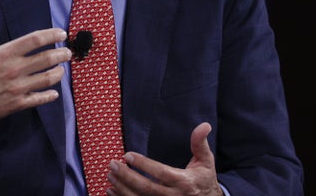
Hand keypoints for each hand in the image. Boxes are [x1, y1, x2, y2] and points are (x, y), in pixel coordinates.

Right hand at [0, 3, 71, 143]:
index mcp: (4, 54)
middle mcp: (13, 70)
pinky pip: (39, 99)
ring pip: (47, 79)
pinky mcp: (16, 105)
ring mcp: (17, 88)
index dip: (52, 35)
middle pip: (47, 58)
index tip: (61, 33)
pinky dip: (49, 95)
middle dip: (61, 54)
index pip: (35, 40)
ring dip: (59, 73)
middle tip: (67, 52)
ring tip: (62, 69)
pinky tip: (54, 92)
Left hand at [106, 122, 221, 195]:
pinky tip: (111, 190)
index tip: (128, 155)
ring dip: (122, 188)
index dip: (143, 165)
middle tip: (113, 164)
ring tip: (110, 175)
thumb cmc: (204, 179)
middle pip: (146, 188)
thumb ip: (200, 143)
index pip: (161, 173)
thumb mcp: (206, 161)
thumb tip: (204, 125)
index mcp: (183, 181)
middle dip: (127, 177)